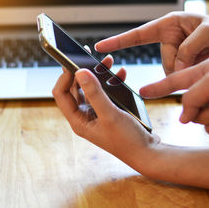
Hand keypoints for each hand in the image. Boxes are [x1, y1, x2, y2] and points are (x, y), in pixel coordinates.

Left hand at [52, 56, 159, 170]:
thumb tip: (79, 72)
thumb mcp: (110, 114)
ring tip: (108, 62)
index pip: (61, 94)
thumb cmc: (127, 140)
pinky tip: (121, 75)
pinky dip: (111, 82)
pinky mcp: (108, 111)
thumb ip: (95, 93)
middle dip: (82, 71)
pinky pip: (104, 92)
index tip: (73, 61)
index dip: (64, 76)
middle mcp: (84, 117)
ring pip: (91, 88)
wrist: (147, 152)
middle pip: (75, 88)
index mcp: (78, 120)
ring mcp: (96, 114)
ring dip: (98, 74)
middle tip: (88, 55)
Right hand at [95, 12, 208, 73]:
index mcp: (171, 25)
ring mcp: (180, 55)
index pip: (140, 34)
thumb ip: (190, 48)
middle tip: (200, 66)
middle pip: (164, 62)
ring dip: (188, 78)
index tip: (100, 47)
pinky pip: (181, 80)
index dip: (119, 41)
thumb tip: (177, 69)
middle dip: (180, 69)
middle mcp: (173, 40)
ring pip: (173, 75)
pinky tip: (205, 78)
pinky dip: (191, 83)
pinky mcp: (188, 68)